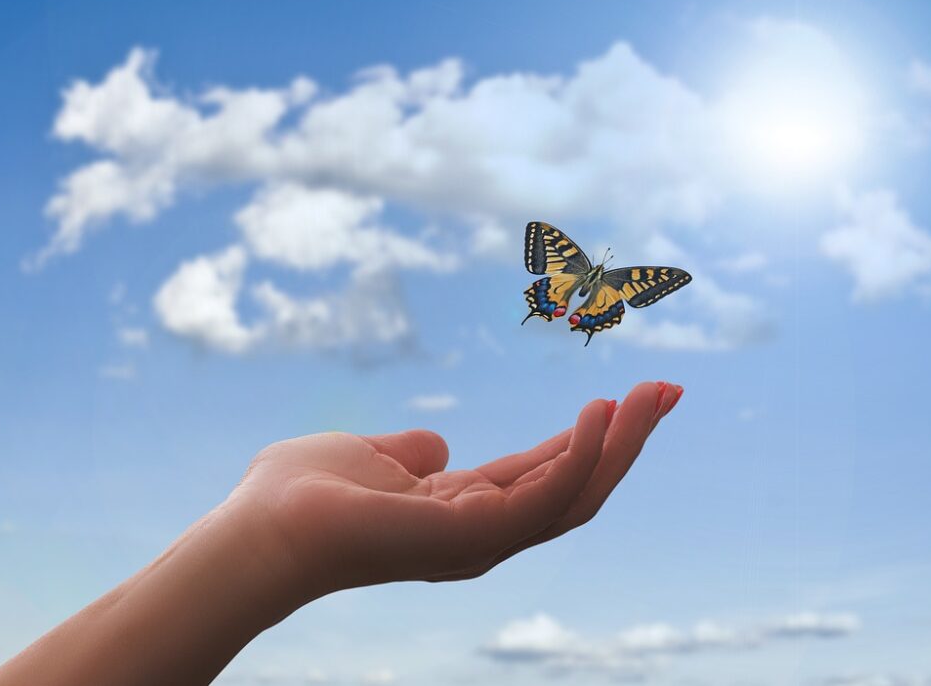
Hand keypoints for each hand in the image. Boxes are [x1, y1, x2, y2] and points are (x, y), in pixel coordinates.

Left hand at [228, 380, 683, 614]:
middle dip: (628, 439)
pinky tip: (601, 412)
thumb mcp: (372, 455)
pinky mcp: (474, 537)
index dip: (594, 436)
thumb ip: (412, 453)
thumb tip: (437, 446)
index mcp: (467, 511)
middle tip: (669, 388)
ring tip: (654, 392)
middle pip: (580, 486)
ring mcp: (483, 541)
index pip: (549, 473)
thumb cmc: (301, 494)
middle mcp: (486, 533)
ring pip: (579, 494)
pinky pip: (548, 497)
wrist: (260, 529)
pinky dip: (583, 457)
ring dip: (623, 444)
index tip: (633, 393)